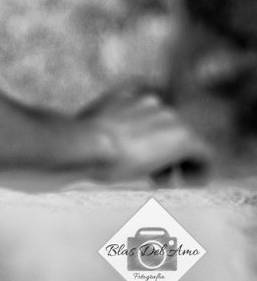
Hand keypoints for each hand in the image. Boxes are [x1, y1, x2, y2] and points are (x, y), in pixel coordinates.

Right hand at [77, 86, 213, 183]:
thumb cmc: (77, 143)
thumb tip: (91, 143)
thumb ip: (97, 129)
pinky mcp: (185, 139)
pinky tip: (187, 184)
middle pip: (167, 128)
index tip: (136, 157)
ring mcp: (169, 118)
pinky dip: (199, 170)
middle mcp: (151, 102)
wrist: (87, 144)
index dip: (144, 138)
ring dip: (176, 161)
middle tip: (152, 176)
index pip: (146, 113)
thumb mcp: (84, 129)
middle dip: (161, 152)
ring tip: (166, 182)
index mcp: (126, 96)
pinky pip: (203, 154)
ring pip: (184, 141)